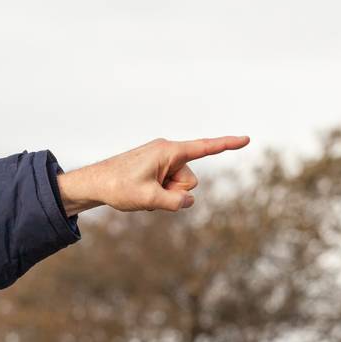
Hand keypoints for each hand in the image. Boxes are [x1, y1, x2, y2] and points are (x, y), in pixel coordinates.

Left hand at [56, 136, 249, 215]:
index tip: (247, 139)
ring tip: (141, 192)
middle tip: (148, 192)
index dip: (227, 144)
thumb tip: (189, 202)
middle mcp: (167, 152)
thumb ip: (174, 202)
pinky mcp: (155, 168)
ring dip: (164, 195)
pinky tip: (140, 193)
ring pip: (179, 187)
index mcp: (168, 151)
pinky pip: (168, 186)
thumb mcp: (148, 199)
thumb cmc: (118, 187)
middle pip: (190, 181)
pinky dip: (158, 194)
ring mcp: (161, 160)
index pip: (204, 148)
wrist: (93, 183)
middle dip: (175, 193)